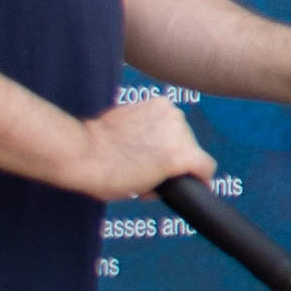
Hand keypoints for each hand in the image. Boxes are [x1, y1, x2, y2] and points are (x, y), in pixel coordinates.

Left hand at [78, 97, 215, 202]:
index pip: (207, 167)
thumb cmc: (110, 176)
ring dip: (167, 139)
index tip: (193, 181)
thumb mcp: (146, 189)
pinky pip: (164, 116)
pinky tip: (139, 134)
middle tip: (156, 167)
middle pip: (191, 147)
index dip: (199, 178)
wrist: (84, 152)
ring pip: (178, 130)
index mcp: (182, 156)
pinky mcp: (154, 101)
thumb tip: (170, 175)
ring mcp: (167, 112)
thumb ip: (168, 179)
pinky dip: (156, 124)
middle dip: (178, 157)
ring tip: (144, 149)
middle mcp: (180, 130)